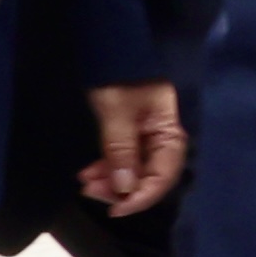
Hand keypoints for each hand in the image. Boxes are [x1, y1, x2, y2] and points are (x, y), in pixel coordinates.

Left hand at [80, 83, 186, 221]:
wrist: (110, 48)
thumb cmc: (117, 78)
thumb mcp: (117, 113)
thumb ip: (122, 151)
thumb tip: (125, 189)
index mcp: (169, 130)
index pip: (165, 174)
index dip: (143, 196)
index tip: (116, 208)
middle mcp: (163, 137)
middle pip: (151, 176)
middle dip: (122, 189)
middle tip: (90, 191)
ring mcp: (148, 136)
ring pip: (135, 171)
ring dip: (112, 181)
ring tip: (85, 182)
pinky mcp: (133, 134)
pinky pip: (125, 161)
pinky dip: (108, 170)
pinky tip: (89, 172)